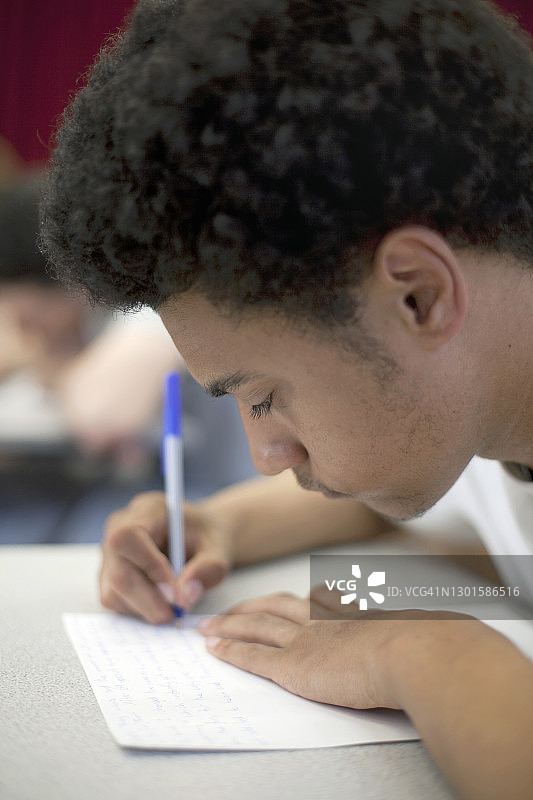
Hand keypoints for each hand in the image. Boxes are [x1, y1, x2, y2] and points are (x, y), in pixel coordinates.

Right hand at [100, 491, 232, 622]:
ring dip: (145, 608)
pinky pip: (114, 600)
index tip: (175, 590)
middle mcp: (119, 528)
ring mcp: (110, 552)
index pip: (128, 537)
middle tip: (177, 612)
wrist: (200, 538)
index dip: (148, 566)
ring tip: (174, 607)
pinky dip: (139, 610)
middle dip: (149, 598)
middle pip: (118, 570)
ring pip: (113, 590)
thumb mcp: (219, 548)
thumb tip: (184, 596)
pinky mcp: (108, 575)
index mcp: (147, 509)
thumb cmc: (207, 538)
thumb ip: (208, 568)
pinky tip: (160, 602)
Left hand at [197, 586, 462, 709]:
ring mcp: (305, 640)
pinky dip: (231, 651)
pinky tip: (214, 649)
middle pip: (273, 607)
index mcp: (349, 612)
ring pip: (255, 628)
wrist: (416, 653)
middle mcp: (321, 620)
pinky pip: (253, 657)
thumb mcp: (420, 629)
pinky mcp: (294, 666)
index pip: (309, 601)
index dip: (286, 602)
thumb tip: (439, 628)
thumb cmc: (428, 645)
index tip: (274, 602)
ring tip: (208, 628)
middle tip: (227, 612)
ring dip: (228, 626)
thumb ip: (414, 628)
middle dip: (247, 609)